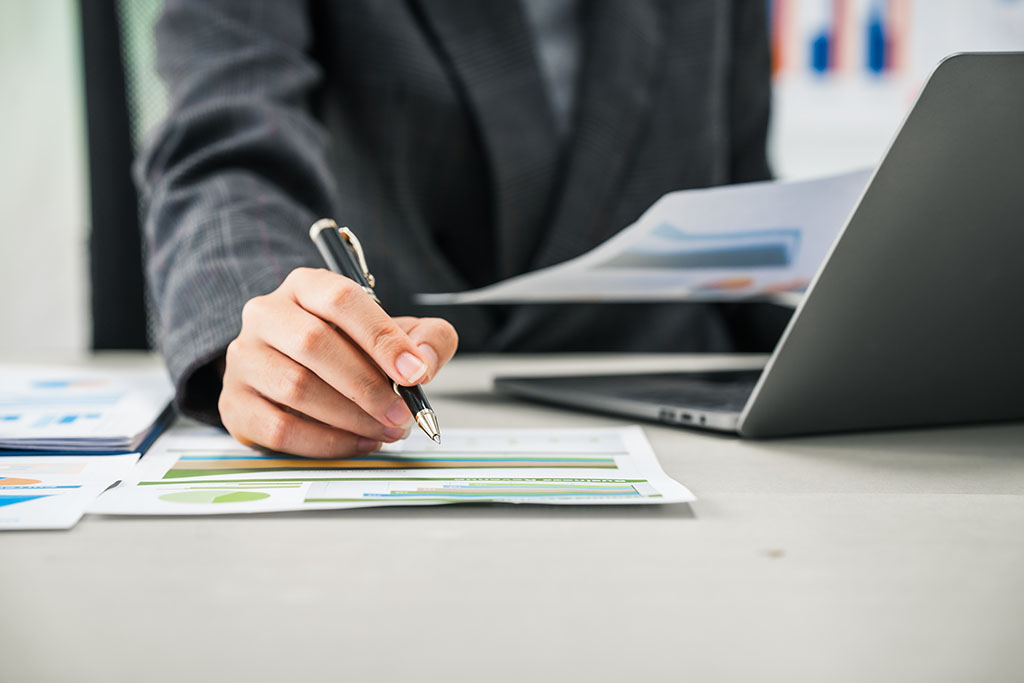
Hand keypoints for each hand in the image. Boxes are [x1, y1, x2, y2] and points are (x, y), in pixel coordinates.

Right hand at [218, 267, 457, 456]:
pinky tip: (359, 443)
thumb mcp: (397, 336)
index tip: (415, 372)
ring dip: (351, 417)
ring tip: (386, 430)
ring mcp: (244, 358)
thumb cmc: (351, 352)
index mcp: (305, 286)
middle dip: (367, 385)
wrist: (296, 380)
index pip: (340, 298)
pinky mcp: (235, 403)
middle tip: (402, 414)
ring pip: (296, 388)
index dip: (381, 337)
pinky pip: (280, 428)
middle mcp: (266, 314)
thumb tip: (425, 361)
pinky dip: (327, 443)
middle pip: (314, 344)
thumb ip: (427, 338)